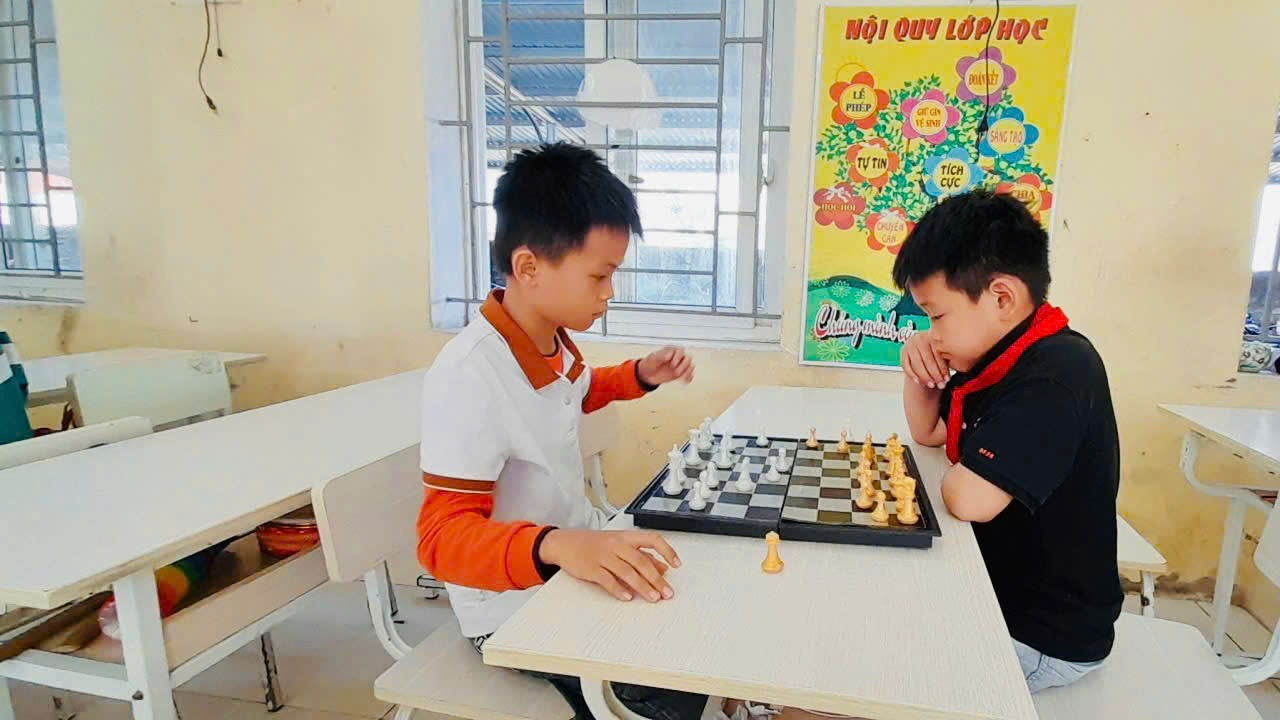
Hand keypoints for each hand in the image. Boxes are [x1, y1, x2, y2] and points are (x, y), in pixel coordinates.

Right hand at [538, 528, 680, 601]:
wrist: (566, 543)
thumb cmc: (595, 544)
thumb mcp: (619, 544)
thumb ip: (641, 555)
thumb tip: (663, 567)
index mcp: (626, 537)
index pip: (652, 539)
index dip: (666, 551)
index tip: (676, 565)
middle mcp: (616, 544)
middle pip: (641, 561)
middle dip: (656, 578)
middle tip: (667, 592)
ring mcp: (603, 556)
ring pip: (627, 571)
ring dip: (642, 586)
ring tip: (653, 598)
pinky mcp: (591, 568)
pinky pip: (607, 580)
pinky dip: (619, 589)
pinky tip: (628, 597)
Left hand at [637, 346, 693, 386]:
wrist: (647, 373)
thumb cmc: (650, 363)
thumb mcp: (653, 358)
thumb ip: (660, 356)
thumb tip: (668, 356)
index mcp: (671, 350)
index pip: (680, 350)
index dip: (678, 357)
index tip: (672, 364)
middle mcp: (678, 356)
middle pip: (688, 358)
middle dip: (684, 366)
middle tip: (676, 373)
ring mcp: (680, 365)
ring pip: (690, 366)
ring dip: (687, 372)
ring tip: (682, 379)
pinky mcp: (681, 373)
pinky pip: (689, 375)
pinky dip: (688, 378)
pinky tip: (684, 382)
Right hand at [901, 333, 949, 388]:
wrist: (920, 345)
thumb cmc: (935, 350)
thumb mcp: (941, 350)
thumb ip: (947, 356)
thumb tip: (958, 366)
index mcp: (932, 335)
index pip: (938, 355)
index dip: (943, 368)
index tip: (947, 379)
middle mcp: (919, 338)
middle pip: (928, 360)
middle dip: (935, 375)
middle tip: (941, 385)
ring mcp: (909, 345)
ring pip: (917, 364)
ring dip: (925, 377)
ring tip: (932, 385)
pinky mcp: (902, 352)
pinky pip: (907, 366)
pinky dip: (912, 375)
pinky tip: (919, 382)